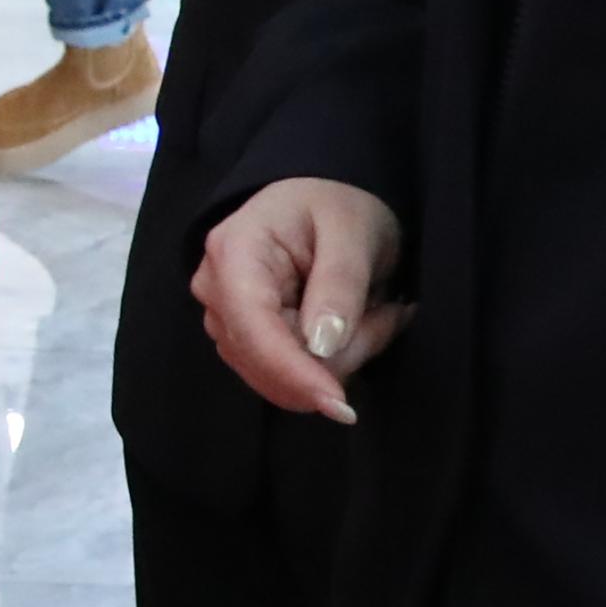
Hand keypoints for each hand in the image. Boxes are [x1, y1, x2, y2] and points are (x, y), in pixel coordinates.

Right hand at [195, 178, 409, 418]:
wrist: (322, 202)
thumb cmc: (337, 205)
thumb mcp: (353, 230)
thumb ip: (340, 284)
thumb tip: (321, 347)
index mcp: (234, 253)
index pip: (254, 329)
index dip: (293, 372)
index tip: (339, 405)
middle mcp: (214, 291)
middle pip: (269, 361)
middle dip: (340, 352)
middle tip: (391, 312)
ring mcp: (223, 320)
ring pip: (282, 377)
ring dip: (343, 356)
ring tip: (375, 311)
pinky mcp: (242, 342)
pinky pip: (289, 376)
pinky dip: (332, 361)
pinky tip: (352, 326)